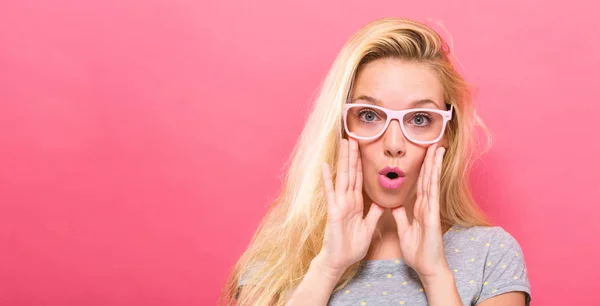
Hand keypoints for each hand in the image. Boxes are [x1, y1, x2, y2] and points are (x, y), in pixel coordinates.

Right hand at [318, 138, 384, 274]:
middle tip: (353, 136)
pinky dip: (328, 179)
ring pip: (343, 177)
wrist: (339, 261)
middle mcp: (347, 200)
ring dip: (343, 160)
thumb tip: (383, 201)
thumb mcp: (368, 227)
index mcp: (356, 203)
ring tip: (343, 143)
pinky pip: (331, 193)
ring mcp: (339, 204)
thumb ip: (374, 213)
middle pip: (351, 173)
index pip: (360, 179)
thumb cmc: (351, 246)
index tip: (363, 147)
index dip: (362, 163)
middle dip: (353, 155)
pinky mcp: (334, 211)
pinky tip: (325, 166)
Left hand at [391, 143, 448, 280]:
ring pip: (431, 182)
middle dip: (430, 160)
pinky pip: (431, 195)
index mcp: (420, 208)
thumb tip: (395, 204)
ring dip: (434, 165)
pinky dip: (432, 180)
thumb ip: (401, 216)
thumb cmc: (418, 252)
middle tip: (433, 142)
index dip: (421, 167)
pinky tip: (434, 168)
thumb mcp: (405, 230)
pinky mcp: (432, 217)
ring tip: (437, 148)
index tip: (422, 152)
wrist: (426, 268)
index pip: (420, 183)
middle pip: (427, 178)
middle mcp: (427, 206)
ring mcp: (431, 210)